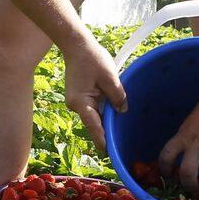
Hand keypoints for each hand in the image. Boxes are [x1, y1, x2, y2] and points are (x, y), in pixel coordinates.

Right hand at [62, 37, 127, 151]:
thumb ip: (118, 96)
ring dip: (106, 119)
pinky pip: (93, 108)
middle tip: (120, 143)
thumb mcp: (110, 78)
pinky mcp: (80, 96)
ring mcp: (77, 101)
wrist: (77, 45)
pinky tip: (112, 111)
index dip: (103, 141)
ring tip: (119, 128)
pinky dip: (102, 111)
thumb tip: (122, 111)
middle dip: (106, 131)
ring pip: (94, 116)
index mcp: (81, 103)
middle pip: (94, 123)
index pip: (94, 127)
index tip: (109, 154)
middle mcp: (76, 105)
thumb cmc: (92, 59)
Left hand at [157, 88, 198, 193]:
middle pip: (186, 173)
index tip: (169, 175)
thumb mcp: (191, 123)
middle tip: (196, 190)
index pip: (165, 156)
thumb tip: (188, 154)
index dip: (164, 169)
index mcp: (182, 136)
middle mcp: (193, 143)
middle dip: (190, 186)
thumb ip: (188, 138)